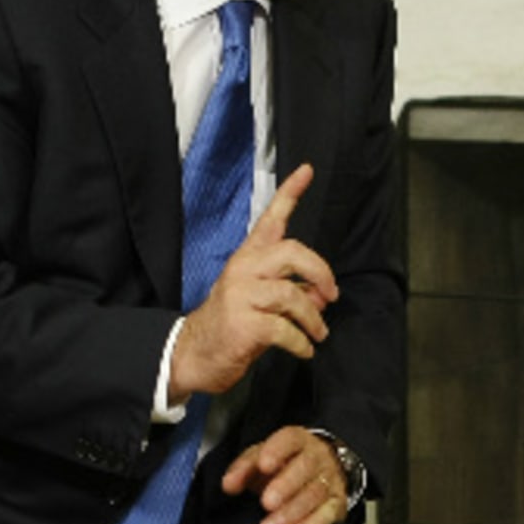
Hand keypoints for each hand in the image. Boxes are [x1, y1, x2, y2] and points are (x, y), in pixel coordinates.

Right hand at [170, 163, 338, 401]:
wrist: (192, 354)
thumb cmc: (232, 323)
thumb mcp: (260, 299)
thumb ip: (292, 289)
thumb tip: (323, 294)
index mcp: (247, 258)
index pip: (270, 220)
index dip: (290, 194)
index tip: (307, 170)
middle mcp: (242, 270)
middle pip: (292, 252)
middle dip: (320, 273)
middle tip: (331, 295)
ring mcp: (240, 296)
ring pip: (292, 295)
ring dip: (313, 318)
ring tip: (318, 333)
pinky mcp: (243, 325)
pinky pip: (285, 329)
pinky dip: (301, 342)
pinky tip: (304, 350)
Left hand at [222, 425, 349, 523]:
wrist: (323, 469)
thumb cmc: (286, 464)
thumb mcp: (262, 459)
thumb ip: (243, 469)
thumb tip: (228, 485)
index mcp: (298, 441)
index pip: (290, 439)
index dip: (277, 451)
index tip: (263, 465)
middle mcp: (318, 457)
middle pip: (305, 467)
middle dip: (285, 486)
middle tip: (266, 503)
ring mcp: (330, 480)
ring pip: (315, 493)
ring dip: (291, 513)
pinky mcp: (338, 503)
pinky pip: (329, 514)